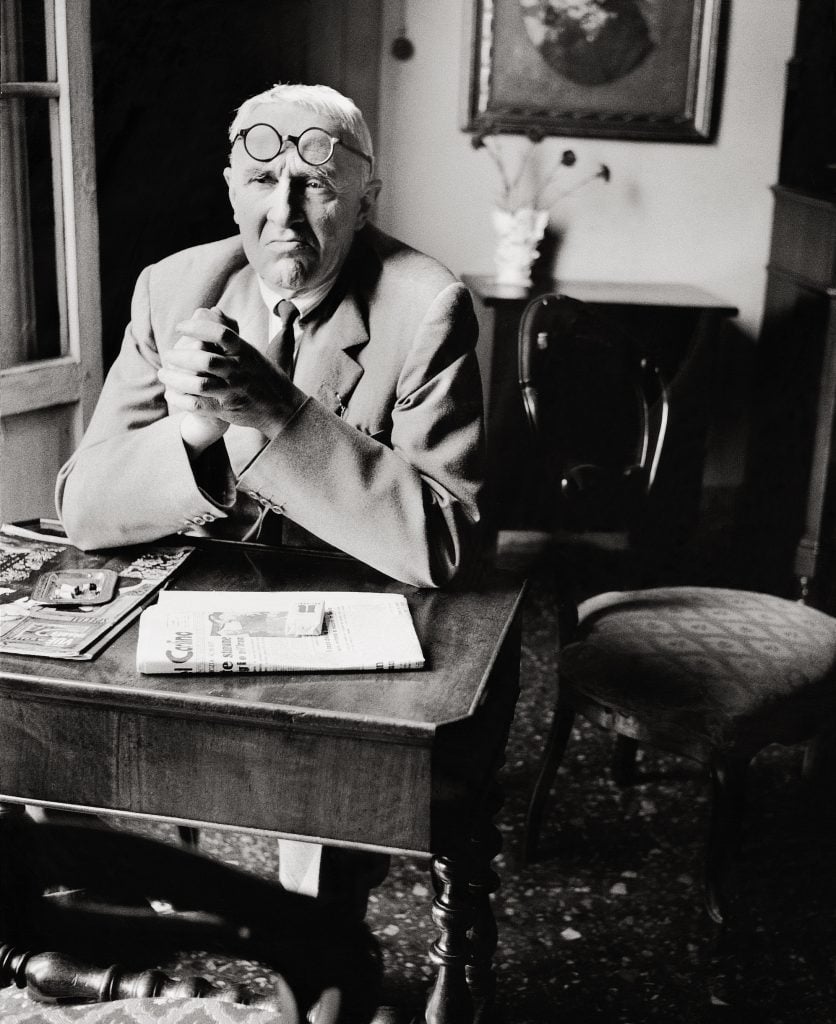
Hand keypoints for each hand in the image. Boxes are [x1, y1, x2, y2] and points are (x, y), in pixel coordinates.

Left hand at [158, 307, 299, 438]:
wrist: (281, 409)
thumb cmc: (265, 377)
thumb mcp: (252, 351)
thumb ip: (231, 331)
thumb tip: (212, 310)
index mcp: (245, 352)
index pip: (220, 333)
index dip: (197, 327)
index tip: (180, 326)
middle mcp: (239, 370)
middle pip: (205, 359)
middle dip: (181, 356)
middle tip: (169, 354)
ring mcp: (233, 391)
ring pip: (199, 383)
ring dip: (176, 378)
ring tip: (164, 373)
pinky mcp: (226, 409)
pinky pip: (197, 404)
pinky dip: (180, 398)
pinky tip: (171, 393)